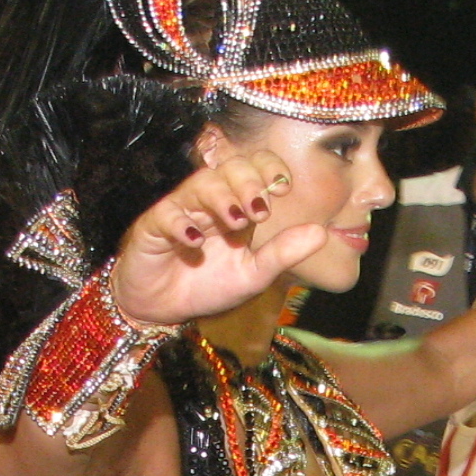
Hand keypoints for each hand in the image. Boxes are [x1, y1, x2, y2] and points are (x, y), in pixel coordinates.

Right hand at [109, 152, 329, 327]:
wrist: (163, 310)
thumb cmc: (208, 286)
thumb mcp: (253, 275)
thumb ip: (283, 254)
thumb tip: (322, 232)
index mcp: (237, 205)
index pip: (254, 166)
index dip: (269, 167)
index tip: (283, 187)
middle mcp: (210, 201)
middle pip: (229, 166)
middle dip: (248, 182)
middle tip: (259, 211)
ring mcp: (181, 210)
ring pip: (200, 184)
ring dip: (221, 198)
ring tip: (235, 222)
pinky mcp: (154, 226)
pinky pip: (167, 214)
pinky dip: (182, 225)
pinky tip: (194, 243)